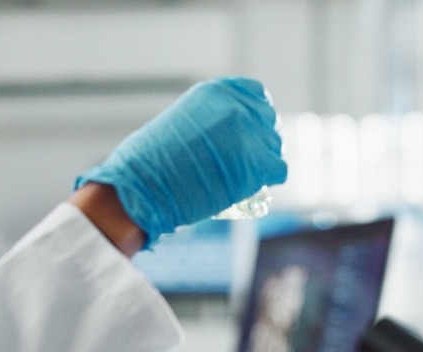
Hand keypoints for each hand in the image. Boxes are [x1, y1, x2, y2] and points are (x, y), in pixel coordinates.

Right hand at [75, 77, 286, 247]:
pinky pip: (278, 170)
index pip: (255, 94)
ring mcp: (251, 133)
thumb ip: (207, 122)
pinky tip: (250, 187)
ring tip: (243, 176)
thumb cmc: (150, 162)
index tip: (247, 133)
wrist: (144, 186)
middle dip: (259, 140)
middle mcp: (238, 107)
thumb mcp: (180, 123)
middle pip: (267, 120)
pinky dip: (266, 180)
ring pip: (274, 146)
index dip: (253, 116)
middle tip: (246, 161)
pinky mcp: (258, 163)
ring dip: (263, 161)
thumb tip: (224, 138)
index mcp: (217, 91)